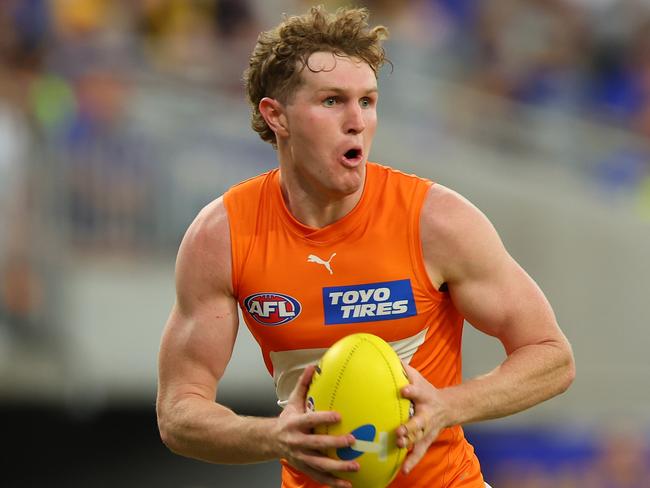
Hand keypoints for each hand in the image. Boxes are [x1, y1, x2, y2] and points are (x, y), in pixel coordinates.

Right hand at [274, 365, 359, 487]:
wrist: (269, 441)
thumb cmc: (287, 420)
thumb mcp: (292, 402)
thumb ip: (303, 385)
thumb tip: (313, 366)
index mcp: (295, 424)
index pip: (309, 420)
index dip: (323, 418)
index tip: (338, 416)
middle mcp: (297, 442)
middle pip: (317, 444)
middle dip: (334, 444)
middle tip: (352, 441)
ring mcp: (301, 457)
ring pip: (320, 465)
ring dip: (338, 467)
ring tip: (355, 466)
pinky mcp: (304, 467)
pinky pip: (319, 477)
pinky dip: (333, 482)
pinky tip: (348, 484)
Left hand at [396, 363, 448, 474]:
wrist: (449, 408)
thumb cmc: (427, 391)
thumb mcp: (418, 377)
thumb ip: (403, 368)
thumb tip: (386, 353)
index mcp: (424, 397)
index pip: (418, 391)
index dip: (412, 390)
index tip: (404, 390)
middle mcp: (427, 414)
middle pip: (418, 422)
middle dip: (409, 427)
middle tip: (398, 431)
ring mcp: (427, 429)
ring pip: (418, 438)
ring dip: (408, 443)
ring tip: (398, 446)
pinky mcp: (425, 440)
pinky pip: (418, 452)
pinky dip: (411, 461)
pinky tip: (403, 470)